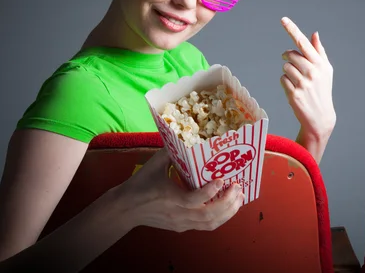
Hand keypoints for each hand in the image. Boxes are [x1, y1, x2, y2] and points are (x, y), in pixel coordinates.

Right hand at [115, 148, 243, 231]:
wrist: (125, 209)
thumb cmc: (140, 184)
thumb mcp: (154, 164)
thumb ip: (172, 152)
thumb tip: (188, 137)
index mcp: (170, 198)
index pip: (194, 200)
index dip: (210, 192)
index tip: (222, 180)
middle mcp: (178, 214)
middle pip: (208, 216)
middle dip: (228, 203)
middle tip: (238, 188)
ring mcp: (181, 223)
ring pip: (210, 224)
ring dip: (228, 212)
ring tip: (239, 198)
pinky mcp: (182, 228)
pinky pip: (205, 226)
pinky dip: (220, 217)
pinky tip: (228, 206)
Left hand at [280, 17, 335, 142]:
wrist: (320, 116)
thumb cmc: (322, 89)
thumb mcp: (325, 70)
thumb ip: (318, 51)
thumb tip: (314, 33)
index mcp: (320, 63)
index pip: (303, 43)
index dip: (292, 30)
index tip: (283, 19)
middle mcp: (312, 72)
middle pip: (290, 54)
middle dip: (288, 57)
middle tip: (293, 64)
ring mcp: (303, 83)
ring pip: (285, 67)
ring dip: (288, 72)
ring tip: (297, 81)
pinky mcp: (294, 94)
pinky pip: (282, 79)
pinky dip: (285, 83)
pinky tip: (294, 90)